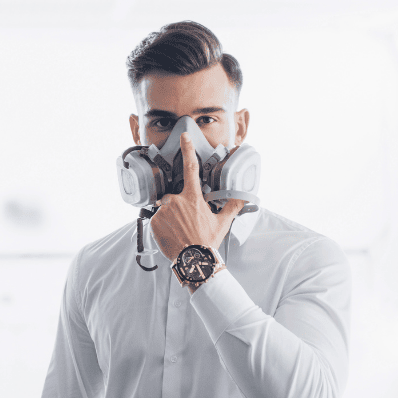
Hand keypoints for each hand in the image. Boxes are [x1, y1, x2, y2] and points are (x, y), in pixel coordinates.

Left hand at [150, 131, 245, 261]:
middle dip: (178, 206)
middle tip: (186, 224)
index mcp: (192, 198)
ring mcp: (163, 211)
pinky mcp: (154, 222)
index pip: (191, 168)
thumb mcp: (222, 223)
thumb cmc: (207, 242)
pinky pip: (157, 220)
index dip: (187, 150)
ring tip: (179, 231)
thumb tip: (243, 198)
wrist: (193, 261)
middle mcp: (176, 201)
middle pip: (175, 196)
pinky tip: (171, 235)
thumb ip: (231, 207)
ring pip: (165, 209)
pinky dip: (162, 226)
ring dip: (170, 217)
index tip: (184, 137)